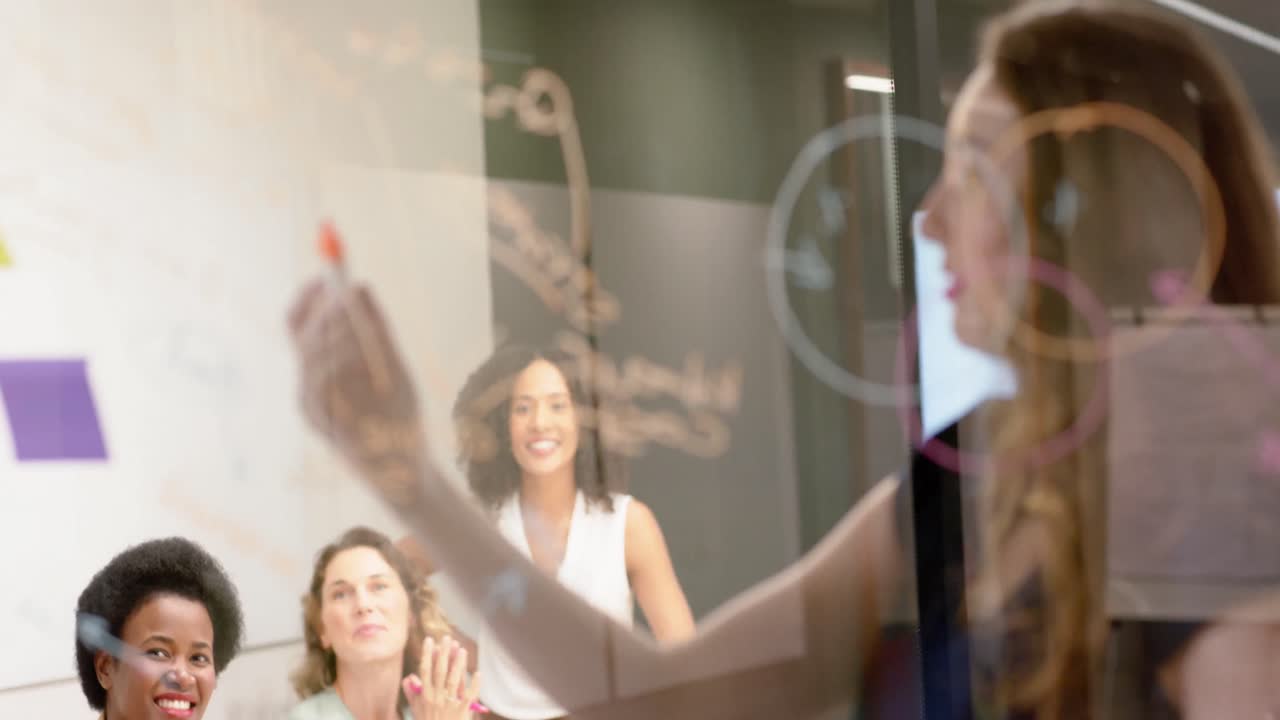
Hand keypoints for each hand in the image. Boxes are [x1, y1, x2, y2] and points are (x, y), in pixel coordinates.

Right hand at [287, 278, 427, 503]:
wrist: (407, 467)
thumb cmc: (399, 417)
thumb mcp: (392, 364)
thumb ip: (377, 329)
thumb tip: (360, 286)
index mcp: (321, 367)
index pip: (300, 323)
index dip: (309, 296)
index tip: (328, 275)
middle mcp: (308, 384)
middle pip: (301, 335)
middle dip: (324, 311)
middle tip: (344, 296)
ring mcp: (311, 404)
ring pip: (310, 355)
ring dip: (334, 333)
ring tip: (355, 322)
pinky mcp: (320, 422)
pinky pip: (321, 383)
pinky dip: (338, 362)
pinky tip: (356, 353)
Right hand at [403, 635, 481, 719]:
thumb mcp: (417, 710)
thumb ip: (412, 694)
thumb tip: (408, 678)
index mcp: (425, 696)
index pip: (425, 671)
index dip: (427, 655)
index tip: (430, 640)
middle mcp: (436, 698)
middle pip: (440, 671)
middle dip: (443, 653)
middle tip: (447, 638)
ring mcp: (449, 704)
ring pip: (453, 680)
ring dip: (458, 664)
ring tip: (462, 650)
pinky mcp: (462, 711)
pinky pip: (468, 696)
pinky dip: (474, 685)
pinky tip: (477, 673)